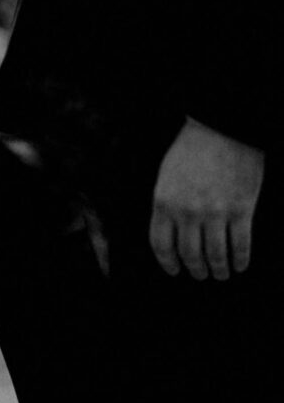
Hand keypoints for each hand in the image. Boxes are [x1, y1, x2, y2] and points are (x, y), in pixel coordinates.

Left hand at [150, 119, 264, 280]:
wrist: (222, 128)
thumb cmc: (192, 150)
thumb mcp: (166, 175)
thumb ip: (166, 205)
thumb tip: (170, 236)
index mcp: (164, 201)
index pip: (161, 245)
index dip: (168, 263)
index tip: (175, 270)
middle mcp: (187, 211)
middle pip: (190, 255)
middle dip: (196, 270)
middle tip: (201, 274)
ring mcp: (215, 212)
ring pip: (216, 256)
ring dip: (218, 270)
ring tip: (220, 273)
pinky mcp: (241, 210)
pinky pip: (240, 246)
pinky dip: (239, 261)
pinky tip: (239, 265)